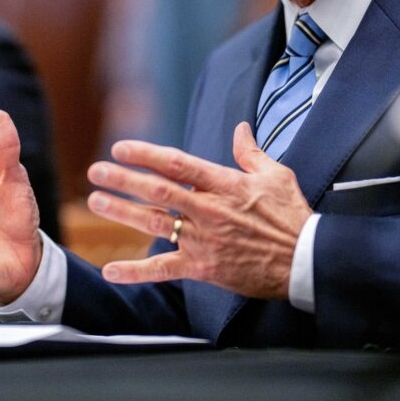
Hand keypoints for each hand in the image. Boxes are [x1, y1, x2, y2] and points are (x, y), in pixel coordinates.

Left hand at [85, 122, 312, 299]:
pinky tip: (110, 271)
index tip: (120, 148)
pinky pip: (164, 269)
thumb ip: (250, 152)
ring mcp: (203, 240)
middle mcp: (208, 210)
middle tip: (96, 171)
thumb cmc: (291, 216)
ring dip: (122, 212)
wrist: (304, 261)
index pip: (177, 164)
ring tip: (95, 202)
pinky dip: (136, 272)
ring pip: (154, 224)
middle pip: (158, 191)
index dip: (146, 155)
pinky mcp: (203, 267)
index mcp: (224, 184)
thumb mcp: (275, 175)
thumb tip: (240, 128)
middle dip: (124, 180)